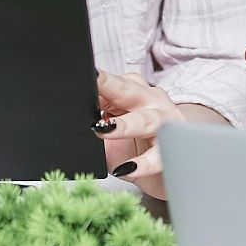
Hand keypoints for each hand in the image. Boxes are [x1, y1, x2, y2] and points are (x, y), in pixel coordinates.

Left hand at [94, 70, 197, 198]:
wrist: (168, 170)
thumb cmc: (136, 146)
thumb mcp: (111, 131)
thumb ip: (97, 123)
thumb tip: (72, 126)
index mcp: (134, 91)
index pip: (112, 82)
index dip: (97, 79)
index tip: (83, 74)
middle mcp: (151, 101)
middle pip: (129, 91)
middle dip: (109, 85)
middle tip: (93, 81)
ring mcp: (165, 123)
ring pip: (146, 120)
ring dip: (125, 124)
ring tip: (105, 129)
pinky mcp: (174, 150)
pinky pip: (157, 155)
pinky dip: (142, 164)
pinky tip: (127, 168)